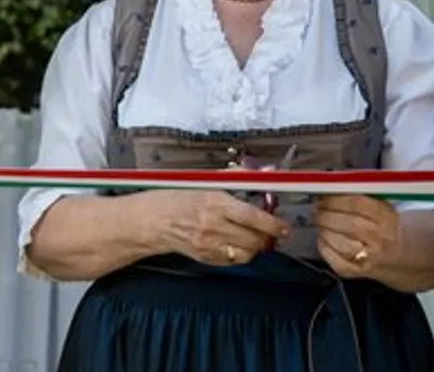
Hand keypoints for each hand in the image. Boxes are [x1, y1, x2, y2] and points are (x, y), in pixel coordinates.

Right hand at [147, 188, 290, 265]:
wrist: (151, 220)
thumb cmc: (174, 199)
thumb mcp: (205, 182)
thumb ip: (237, 178)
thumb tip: (262, 173)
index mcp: (213, 202)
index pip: (253, 216)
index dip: (273, 223)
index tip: (282, 227)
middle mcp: (212, 225)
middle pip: (255, 238)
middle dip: (266, 235)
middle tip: (266, 230)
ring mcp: (209, 244)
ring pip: (248, 252)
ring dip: (254, 246)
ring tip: (249, 236)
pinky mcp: (206, 257)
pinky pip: (234, 260)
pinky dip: (240, 253)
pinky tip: (233, 243)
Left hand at [314, 194, 399, 277]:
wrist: (402, 256)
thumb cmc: (385, 226)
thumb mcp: (382, 208)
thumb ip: (359, 196)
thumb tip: (329, 185)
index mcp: (387, 217)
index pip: (358, 204)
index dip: (335, 199)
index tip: (322, 196)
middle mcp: (381, 238)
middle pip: (348, 224)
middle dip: (325, 215)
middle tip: (317, 210)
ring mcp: (370, 258)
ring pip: (339, 242)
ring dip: (323, 230)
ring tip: (320, 223)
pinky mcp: (357, 272)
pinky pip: (334, 260)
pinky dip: (323, 247)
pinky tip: (324, 239)